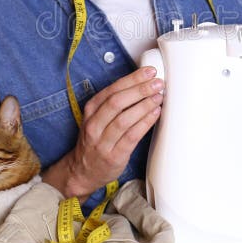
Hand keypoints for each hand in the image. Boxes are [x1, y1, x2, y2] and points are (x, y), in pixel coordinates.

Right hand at [43, 66, 163, 198]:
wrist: (82, 171)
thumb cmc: (96, 140)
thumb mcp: (97, 117)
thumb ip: (115, 102)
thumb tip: (142, 84)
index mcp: (91, 110)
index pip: (112, 89)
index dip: (132, 79)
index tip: (149, 72)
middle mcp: (94, 124)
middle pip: (117, 102)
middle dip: (140, 90)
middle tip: (157, 83)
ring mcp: (102, 141)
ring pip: (124, 119)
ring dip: (144, 105)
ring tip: (159, 97)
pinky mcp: (113, 156)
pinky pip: (131, 136)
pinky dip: (145, 123)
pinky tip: (155, 114)